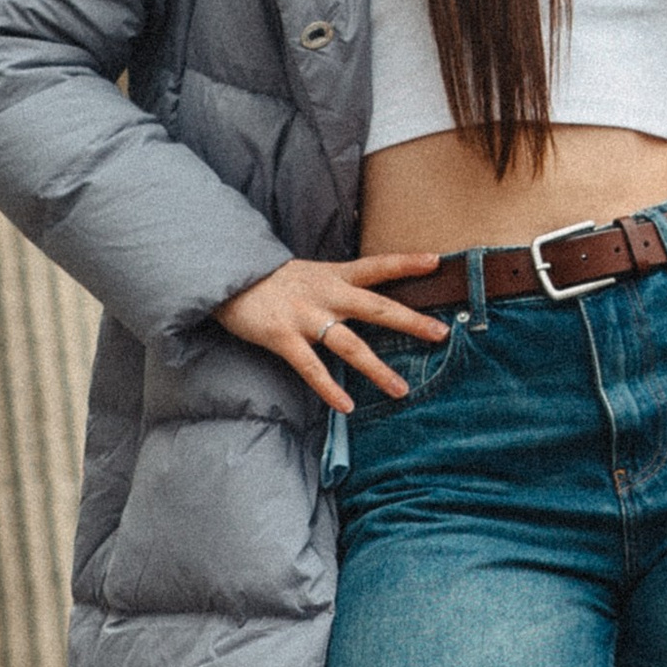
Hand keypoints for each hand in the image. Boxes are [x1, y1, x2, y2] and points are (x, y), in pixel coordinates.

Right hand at [215, 254, 450, 413]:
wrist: (225, 277)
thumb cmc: (270, 280)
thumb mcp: (308, 273)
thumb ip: (335, 285)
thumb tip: (362, 298)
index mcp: (333, 275)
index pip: (377, 266)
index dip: (406, 263)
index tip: (436, 261)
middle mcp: (325, 294)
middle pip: (376, 307)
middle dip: (410, 321)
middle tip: (441, 333)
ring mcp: (305, 316)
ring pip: (349, 345)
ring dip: (377, 368)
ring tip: (401, 389)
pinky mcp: (282, 337)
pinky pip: (310, 367)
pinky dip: (328, 388)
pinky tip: (346, 405)